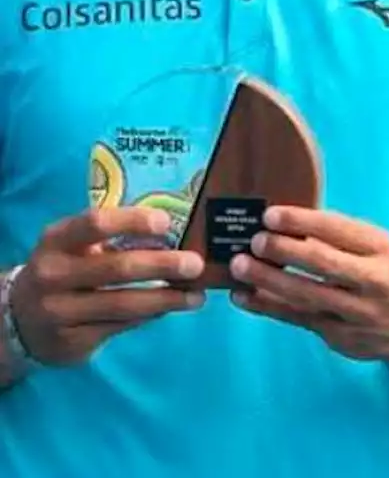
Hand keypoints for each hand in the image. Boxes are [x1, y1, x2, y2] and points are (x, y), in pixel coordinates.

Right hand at [11, 207, 205, 365]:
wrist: (18, 319)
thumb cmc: (65, 269)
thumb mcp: (75, 246)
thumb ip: (115, 239)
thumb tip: (175, 238)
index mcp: (57, 240)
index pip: (96, 223)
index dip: (134, 221)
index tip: (167, 223)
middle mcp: (53, 274)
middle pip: (117, 267)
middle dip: (163, 265)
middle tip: (196, 264)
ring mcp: (59, 311)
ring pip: (123, 304)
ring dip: (167, 299)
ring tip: (196, 296)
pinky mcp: (70, 341)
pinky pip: (120, 326)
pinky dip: (150, 316)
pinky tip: (170, 309)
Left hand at [229, 207, 388, 361]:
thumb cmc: (387, 275)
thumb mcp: (376, 249)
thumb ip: (340, 239)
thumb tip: (287, 224)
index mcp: (379, 247)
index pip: (339, 229)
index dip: (302, 221)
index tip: (271, 214)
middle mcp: (371, 279)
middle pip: (323, 263)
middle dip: (285, 250)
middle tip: (254, 240)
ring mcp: (355, 312)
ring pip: (306, 295)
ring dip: (268, 280)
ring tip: (240, 266)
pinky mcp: (339, 336)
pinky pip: (298, 319)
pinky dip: (268, 307)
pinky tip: (244, 297)